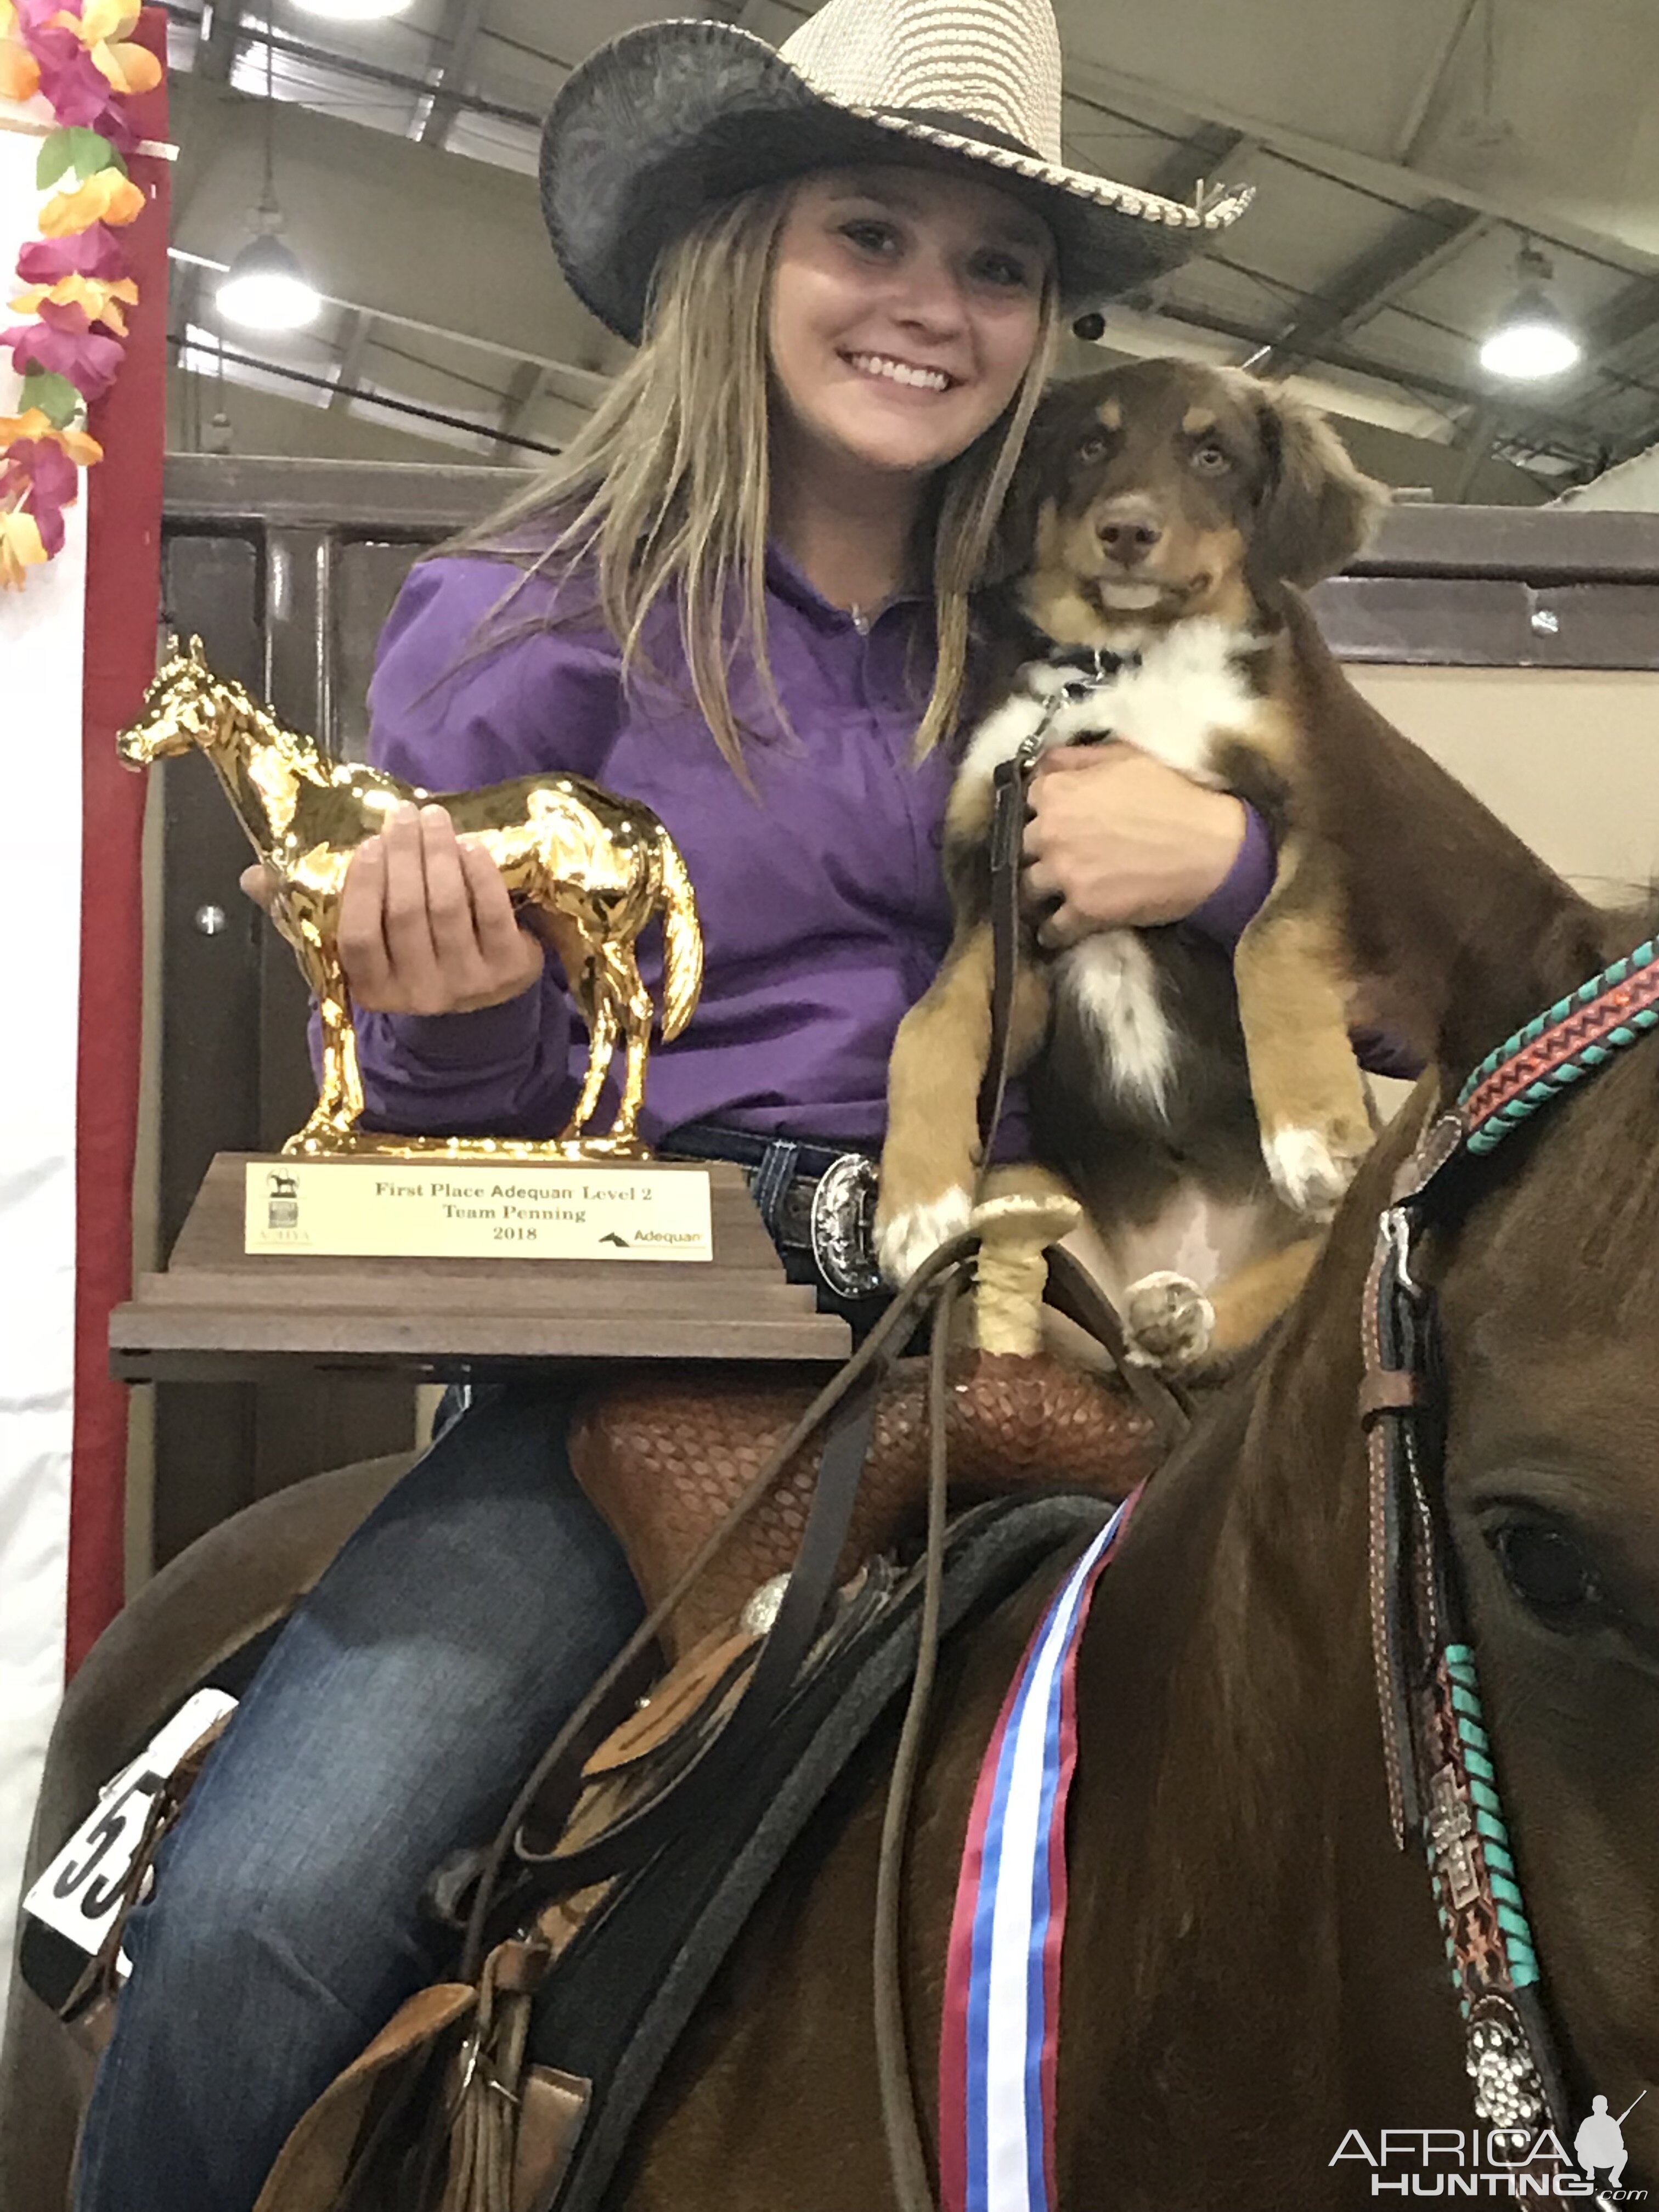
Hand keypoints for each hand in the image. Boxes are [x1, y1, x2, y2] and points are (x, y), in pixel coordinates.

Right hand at [242, 802, 544, 1014]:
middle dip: (404, 856)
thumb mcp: (361, 942)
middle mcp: (419, 993)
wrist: (482, 995)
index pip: (359, 937)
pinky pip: (492, 913)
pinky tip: (470, 844)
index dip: (363, 888)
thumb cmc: (409, 954)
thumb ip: (305, 909)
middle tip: (404, 814)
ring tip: (434, 817)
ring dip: (439, 854)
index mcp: (372, 987)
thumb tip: (254, 876)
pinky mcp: (510, 970)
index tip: (368, 843)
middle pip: (407, 915)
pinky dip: (480, 874)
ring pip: (447, 909)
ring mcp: (466, 984)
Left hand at [1021, 744, 1246, 947]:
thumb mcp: (1126, 757)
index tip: (1050, 820)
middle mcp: (1052, 832)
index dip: (1039, 812)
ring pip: (1027, 888)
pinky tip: (1056, 930)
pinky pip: (1051, 929)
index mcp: (1058, 792)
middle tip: (1054, 857)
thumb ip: (1077, 758)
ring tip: (1049, 895)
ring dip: (1037, 891)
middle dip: (1036, 851)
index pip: (1025, 802)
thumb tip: (1043, 762)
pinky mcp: (1084, 911)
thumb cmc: (1176, 795)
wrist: (1213, 847)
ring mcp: (1065, 874)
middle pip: (1021, 846)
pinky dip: (1052, 931)